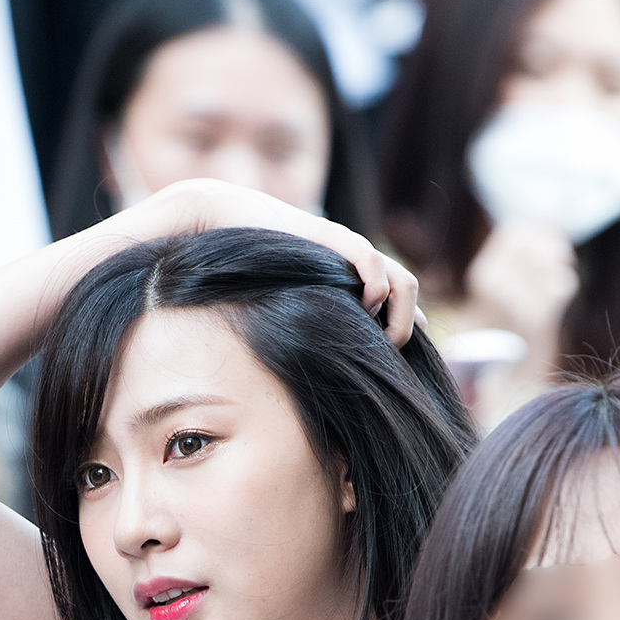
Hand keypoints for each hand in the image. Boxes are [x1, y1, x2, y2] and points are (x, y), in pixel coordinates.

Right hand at [104, 177, 423, 346]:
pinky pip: (371, 262)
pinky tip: (363, 306)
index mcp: (336, 286)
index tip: (391, 367)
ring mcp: (342, 254)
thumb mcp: (256, 313)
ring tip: (385, 337)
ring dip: (402, 312)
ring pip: (402, 280)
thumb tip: (239, 402)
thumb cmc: (225, 268)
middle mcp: (345, 270)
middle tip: (390, 355)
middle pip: (405, 297)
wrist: (211, 217)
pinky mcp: (330, 240)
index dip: (399, 334)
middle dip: (407, 328)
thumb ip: (265, 341)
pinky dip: (377, 286)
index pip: (388, 308)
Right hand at [464, 220, 577, 349]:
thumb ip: (517, 255)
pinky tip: (557, 298)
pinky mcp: (536, 318)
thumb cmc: (500, 318)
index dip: (536, 230)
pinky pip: (562, 285)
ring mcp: (515, 302)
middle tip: (561, 258)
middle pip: (537, 245)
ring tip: (555, 279)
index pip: (514, 232)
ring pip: (552, 263)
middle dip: (555, 247)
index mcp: (484, 272)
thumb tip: (551, 227)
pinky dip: (566, 287)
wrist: (494, 366)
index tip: (549, 237)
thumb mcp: (496, 283)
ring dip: (560, 268)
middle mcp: (496, 285)